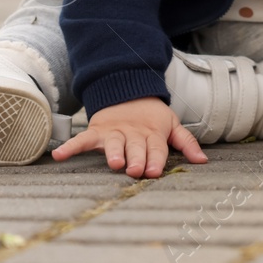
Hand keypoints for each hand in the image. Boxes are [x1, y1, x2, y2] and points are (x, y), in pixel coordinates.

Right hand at [49, 96, 208, 178]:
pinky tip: (59, 156)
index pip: (156, 149)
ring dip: (114, 152)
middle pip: (136, 147)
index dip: (155, 160)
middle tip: (135, 170)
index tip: (154, 172)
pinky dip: (71, 147)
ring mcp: (115, 132)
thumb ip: (186, 143)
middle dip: (136, 158)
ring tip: (113, 162)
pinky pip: (83, 139)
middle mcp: (134, 134)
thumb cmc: (152, 116)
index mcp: (153, 134)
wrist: (128, 90)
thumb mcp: (172, 125)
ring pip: (114, 143)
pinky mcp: (97, 130)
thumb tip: (203, 161)